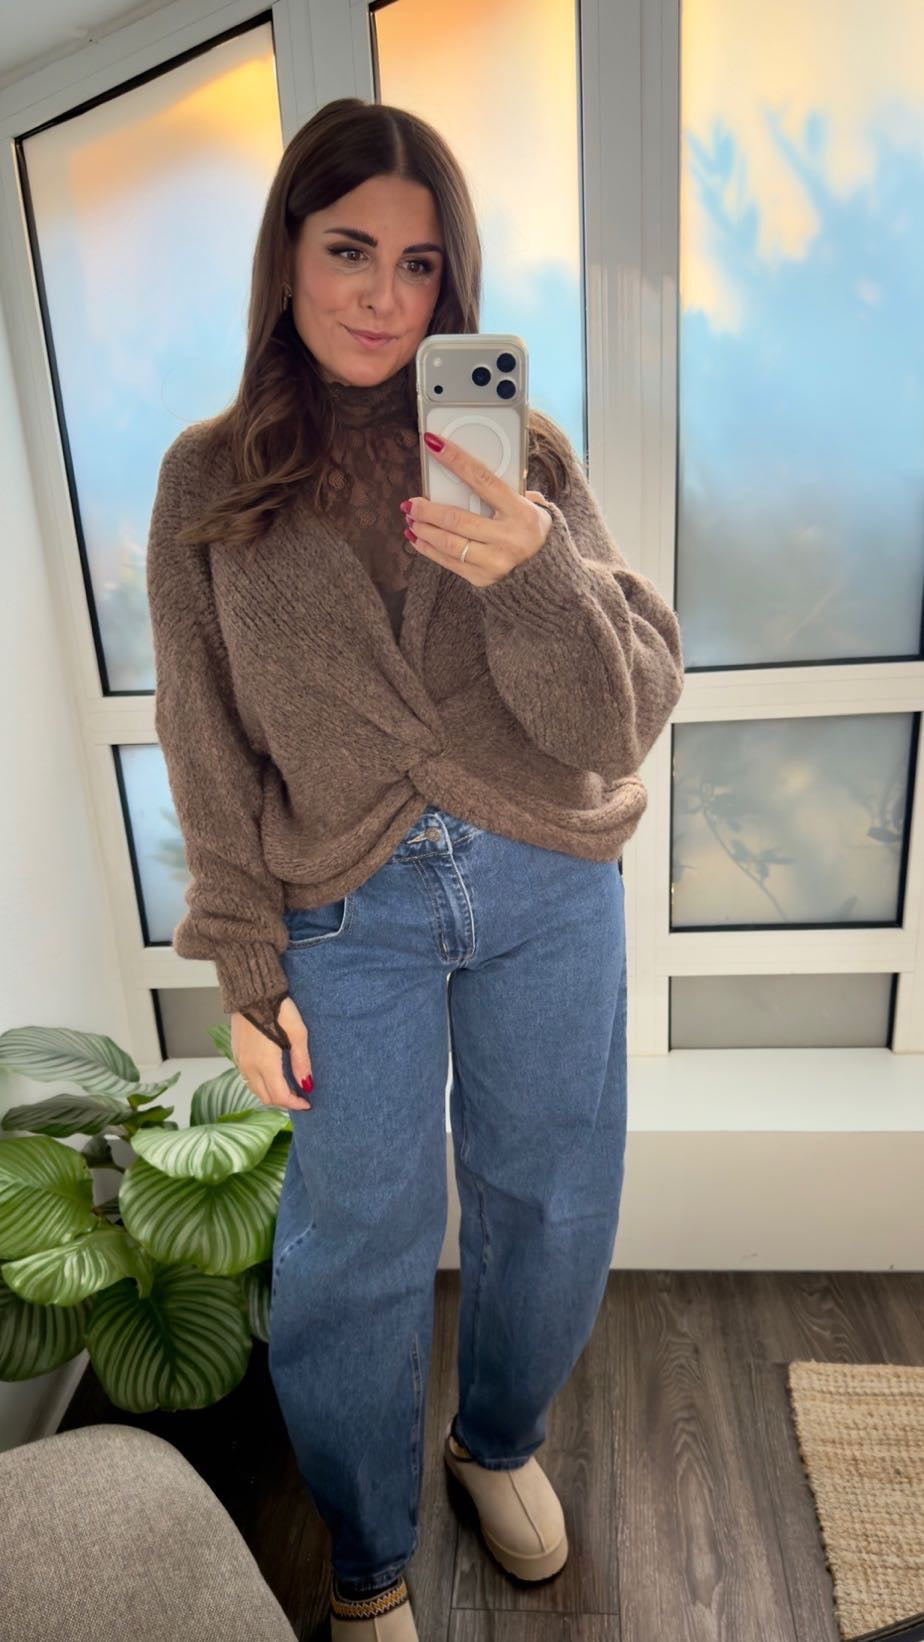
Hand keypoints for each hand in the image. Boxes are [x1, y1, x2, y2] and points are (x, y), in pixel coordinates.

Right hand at [231, 996, 313, 1111]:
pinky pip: (247, 1078)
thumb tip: (307, 1084)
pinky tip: (273, 1075)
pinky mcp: (236, 1053)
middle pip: (266, 1097)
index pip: (280, 1096)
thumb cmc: (278, 1008)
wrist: (251, 991)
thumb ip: (301, 1061)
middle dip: (284, 1103)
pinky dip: (261, 1084)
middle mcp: (249, 1067)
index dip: (295, 1104)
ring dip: (271, 1094)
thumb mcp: (297, 1033)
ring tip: (288, 1088)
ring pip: (255, 1090)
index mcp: (265, 1064)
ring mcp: (240, 1061)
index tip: (307, 1103)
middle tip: (300, 1098)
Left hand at [402, 432, 552, 585]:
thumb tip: (466, 471)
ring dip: (423, 529)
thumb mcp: (530, 506)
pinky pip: (448, 562)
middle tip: (411, 502)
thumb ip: (504, 491)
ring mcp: (494, 562)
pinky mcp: (482, 578)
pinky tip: (417, 538)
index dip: (455, 461)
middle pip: (456, 519)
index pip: (482, 481)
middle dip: (427, 510)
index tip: (433, 445)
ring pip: (448, 543)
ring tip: (411, 519)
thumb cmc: (533, 530)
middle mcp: (508, 539)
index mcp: (521, 513)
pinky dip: (428, 549)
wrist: (547, 573)